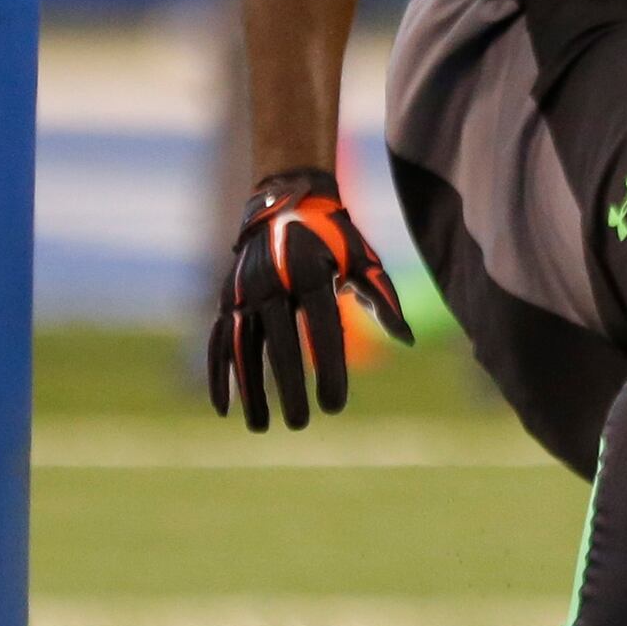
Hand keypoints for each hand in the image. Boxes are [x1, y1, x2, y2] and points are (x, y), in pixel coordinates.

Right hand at [209, 168, 412, 431]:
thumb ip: (382, 300)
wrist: (285, 198)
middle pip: (280, 344)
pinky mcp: (227, 297)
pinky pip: (219, 340)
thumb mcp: (363, 260)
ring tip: (262, 427)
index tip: (335, 407)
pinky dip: (219, 373)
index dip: (328, 370)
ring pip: (244, 347)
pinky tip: (225, 407)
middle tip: (301, 424)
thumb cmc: (333, 236)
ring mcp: (243, 290)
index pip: (321, 331)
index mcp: (309, 273)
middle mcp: (271, 281)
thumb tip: (407, 341)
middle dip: (288, 387)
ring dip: (250, 389)